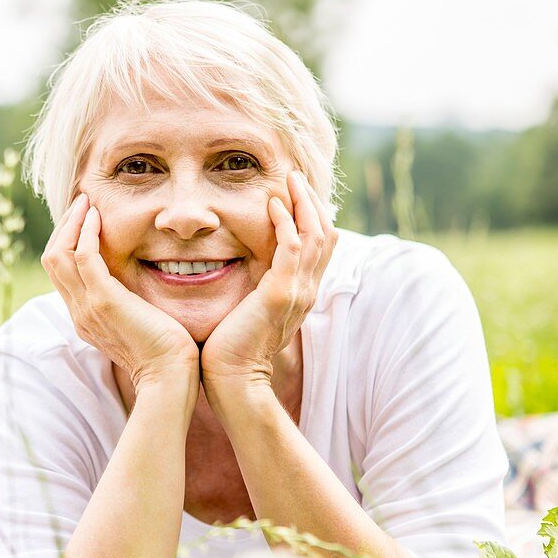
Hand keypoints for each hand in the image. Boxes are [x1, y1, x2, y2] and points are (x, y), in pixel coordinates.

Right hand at [42, 193, 199, 390]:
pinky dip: (85, 232)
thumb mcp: (138, 323)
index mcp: (85, 317)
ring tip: (86, 202)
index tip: (84, 219)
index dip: (67, 242)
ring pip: (59, 255)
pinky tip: (97, 217)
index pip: (61, 273)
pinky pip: (83, 256)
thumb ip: (128, 305)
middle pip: (52, 260)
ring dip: (71, 223)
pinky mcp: (103, 300)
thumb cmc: (165, 352)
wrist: (169, 376)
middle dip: (64, 227)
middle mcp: (79, 312)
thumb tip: (137, 288)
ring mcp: (87, 307)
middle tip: (81, 203)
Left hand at [200, 171, 337, 395]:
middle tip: (297, 178)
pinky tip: (272, 205)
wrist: (233, 380)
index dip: (314, 217)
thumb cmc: (232, 350)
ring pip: (313, 236)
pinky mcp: (280, 294)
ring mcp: (297, 292)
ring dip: (302, 203)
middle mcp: (306, 291)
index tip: (298, 195)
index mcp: (301, 294)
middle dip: (312, 203)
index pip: (320, 247)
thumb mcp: (252, 313)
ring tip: (290, 180)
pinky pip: (290, 248)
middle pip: (324, 235)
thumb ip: (258, 292)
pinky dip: (285, 223)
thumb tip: (249, 277)